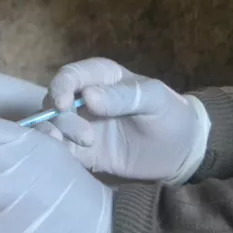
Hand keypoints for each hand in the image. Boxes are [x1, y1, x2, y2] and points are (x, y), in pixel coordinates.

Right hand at [47, 58, 210, 184]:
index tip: (64, 105)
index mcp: (101, 77)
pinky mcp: (79, 149)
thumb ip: (123, 96)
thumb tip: (88, 97)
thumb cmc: (171, 117)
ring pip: (51, 123)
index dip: (61, 87)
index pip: (71, 75)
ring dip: (56, 133)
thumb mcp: (156, 101)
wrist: (182, 153)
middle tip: (87, 136)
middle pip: (54, 101)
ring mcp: (79, 124)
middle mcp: (83, 98)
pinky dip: (54, 151)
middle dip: (62, 118)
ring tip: (81, 145)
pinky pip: (58, 147)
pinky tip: (65, 157)